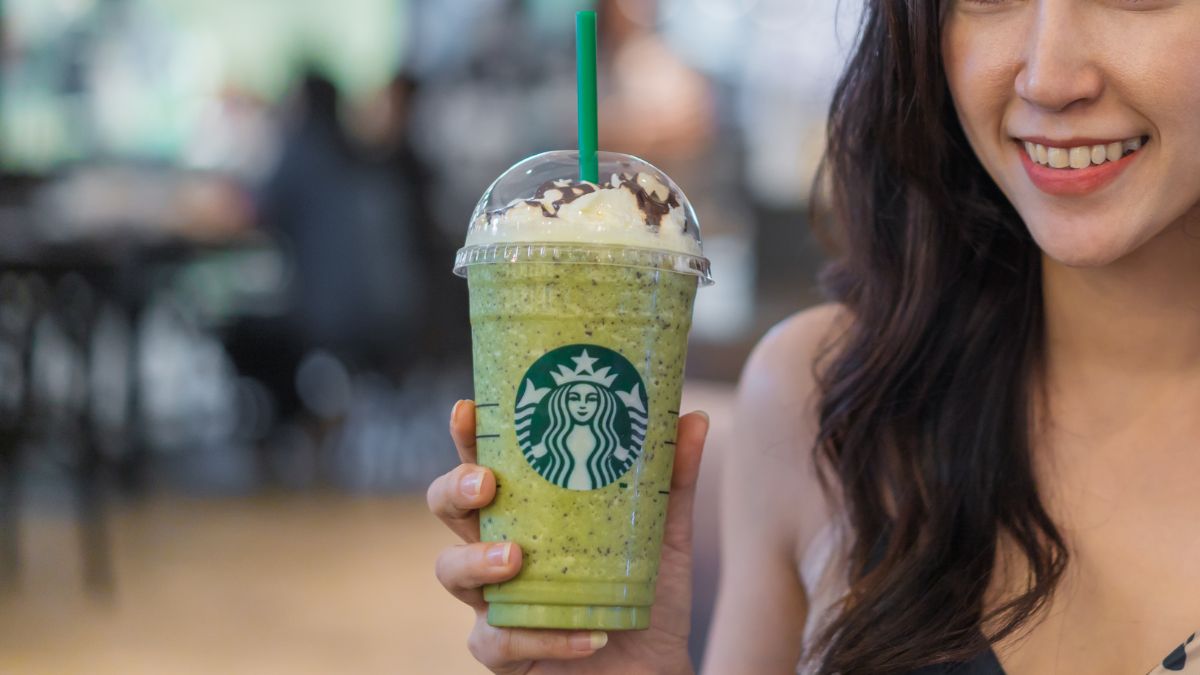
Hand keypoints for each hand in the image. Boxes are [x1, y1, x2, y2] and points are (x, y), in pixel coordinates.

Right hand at [427, 400, 707, 674]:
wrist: (657, 672)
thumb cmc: (648, 599)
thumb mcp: (666, 537)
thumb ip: (673, 481)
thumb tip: (695, 417)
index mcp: (529, 512)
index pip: (485, 464)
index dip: (467, 438)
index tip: (467, 409)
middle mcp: (500, 550)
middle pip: (448, 509)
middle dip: (455, 489)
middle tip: (487, 484)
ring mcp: (495, 602)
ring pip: (451, 572)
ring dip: (477, 561)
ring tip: (516, 559)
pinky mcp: (505, 654)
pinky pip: (500, 642)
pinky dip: (543, 638)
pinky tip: (587, 633)